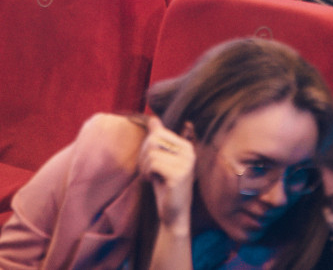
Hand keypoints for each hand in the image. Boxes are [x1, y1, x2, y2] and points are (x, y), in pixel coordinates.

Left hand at [139, 116, 195, 234]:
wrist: (173, 213)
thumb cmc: (165, 185)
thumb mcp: (161, 159)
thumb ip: (159, 138)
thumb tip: (153, 118)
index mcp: (187, 146)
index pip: (158, 133)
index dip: (147, 145)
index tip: (150, 160)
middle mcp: (189, 153)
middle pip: (153, 140)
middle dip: (143, 155)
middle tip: (147, 170)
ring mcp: (185, 164)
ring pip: (151, 152)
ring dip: (144, 166)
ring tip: (150, 176)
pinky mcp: (178, 175)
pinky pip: (153, 164)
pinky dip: (146, 172)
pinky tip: (151, 181)